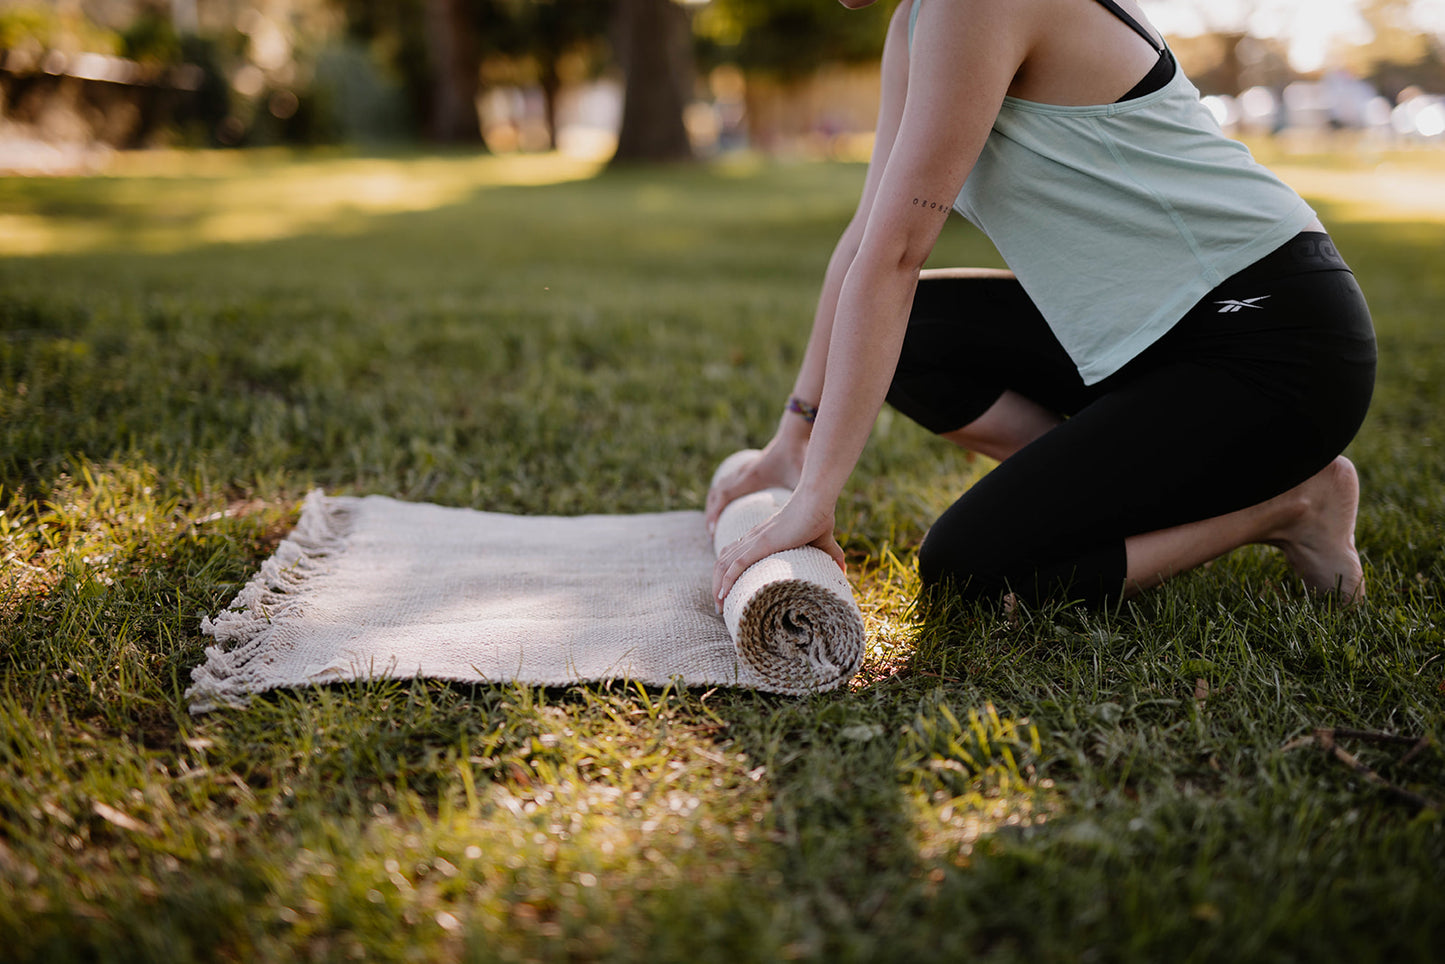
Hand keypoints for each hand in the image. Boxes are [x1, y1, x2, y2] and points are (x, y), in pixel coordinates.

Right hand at [705, 435, 806, 535]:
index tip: (712, 531)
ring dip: (714, 504)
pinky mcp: (749, 469)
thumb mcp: (801, 479)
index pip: (725, 495)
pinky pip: (727, 483)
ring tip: (716, 524)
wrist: (796, 435)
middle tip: (712, 535)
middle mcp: (744, 473)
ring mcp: (744, 469)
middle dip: (711, 514)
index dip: (715, 513)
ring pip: (720, 487)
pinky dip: (721, 495)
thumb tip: (810, 519)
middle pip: (717, 493)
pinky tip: (727, 508)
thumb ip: (804, 496)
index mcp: (752, 477)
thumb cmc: (798, 456)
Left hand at [712, 494, 844, 611]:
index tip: (730, 593)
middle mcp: (751, 538)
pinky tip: (722, 595)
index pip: (733, 555)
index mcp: (760, 537)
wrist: (816, 501)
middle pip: (722, 561)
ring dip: (717, 586)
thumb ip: (830, 555)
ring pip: (723, 565)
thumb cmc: (819, 516)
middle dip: (717, 584)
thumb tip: (843, 570)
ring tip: (718, 605)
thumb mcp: (823, 542)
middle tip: (719, 605)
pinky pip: (735, 565)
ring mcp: (754, 541)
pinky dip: (726, 581)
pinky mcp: (760, 544)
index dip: (727, 573)